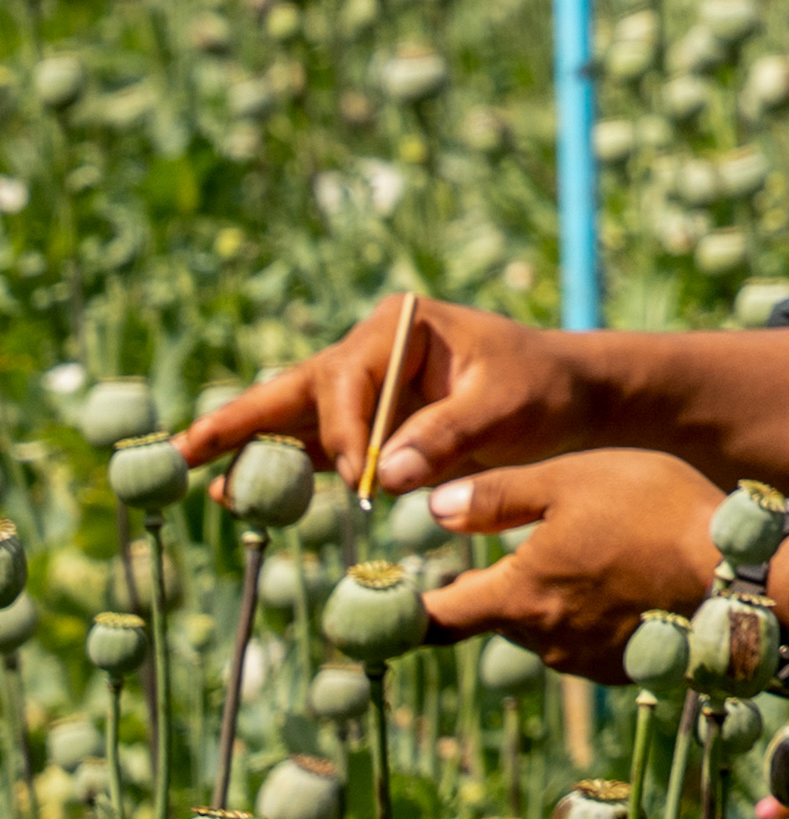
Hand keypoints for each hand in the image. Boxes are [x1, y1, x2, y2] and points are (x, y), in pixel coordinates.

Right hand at [181, 295, 606, 495]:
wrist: (574, 398)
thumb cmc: (545, 388)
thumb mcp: (509, 408)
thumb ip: (448, 436)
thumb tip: (384, 476)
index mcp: (397, 329)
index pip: (348, 381)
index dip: (347, 432)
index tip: (364, 476)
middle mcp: (369, 353)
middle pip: (295, 389)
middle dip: (242, 420)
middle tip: (184, 449)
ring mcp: (364, 391)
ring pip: (296, 419)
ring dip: (251, 446)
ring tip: (195, 472)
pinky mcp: (372, 426)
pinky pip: (320, 447)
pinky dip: (286, 467)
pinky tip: (240, 489)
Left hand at [419, 450, 726, 675]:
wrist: (748, 574)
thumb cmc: (659, 515)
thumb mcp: (572, 478)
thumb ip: (495, 496)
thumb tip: (431, 510)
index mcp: (517, 595)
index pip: (433, 620)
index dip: (399, 616)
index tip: (377, 613)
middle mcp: (544, 640)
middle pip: (495, 617)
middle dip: (500, 587)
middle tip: (530, 547)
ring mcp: (588, 660)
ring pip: (545, 630)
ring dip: (554, 600)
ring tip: (597, 557)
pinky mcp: (629, 668)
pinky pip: (591, 642)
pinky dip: (596, 617)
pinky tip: (632, 583)